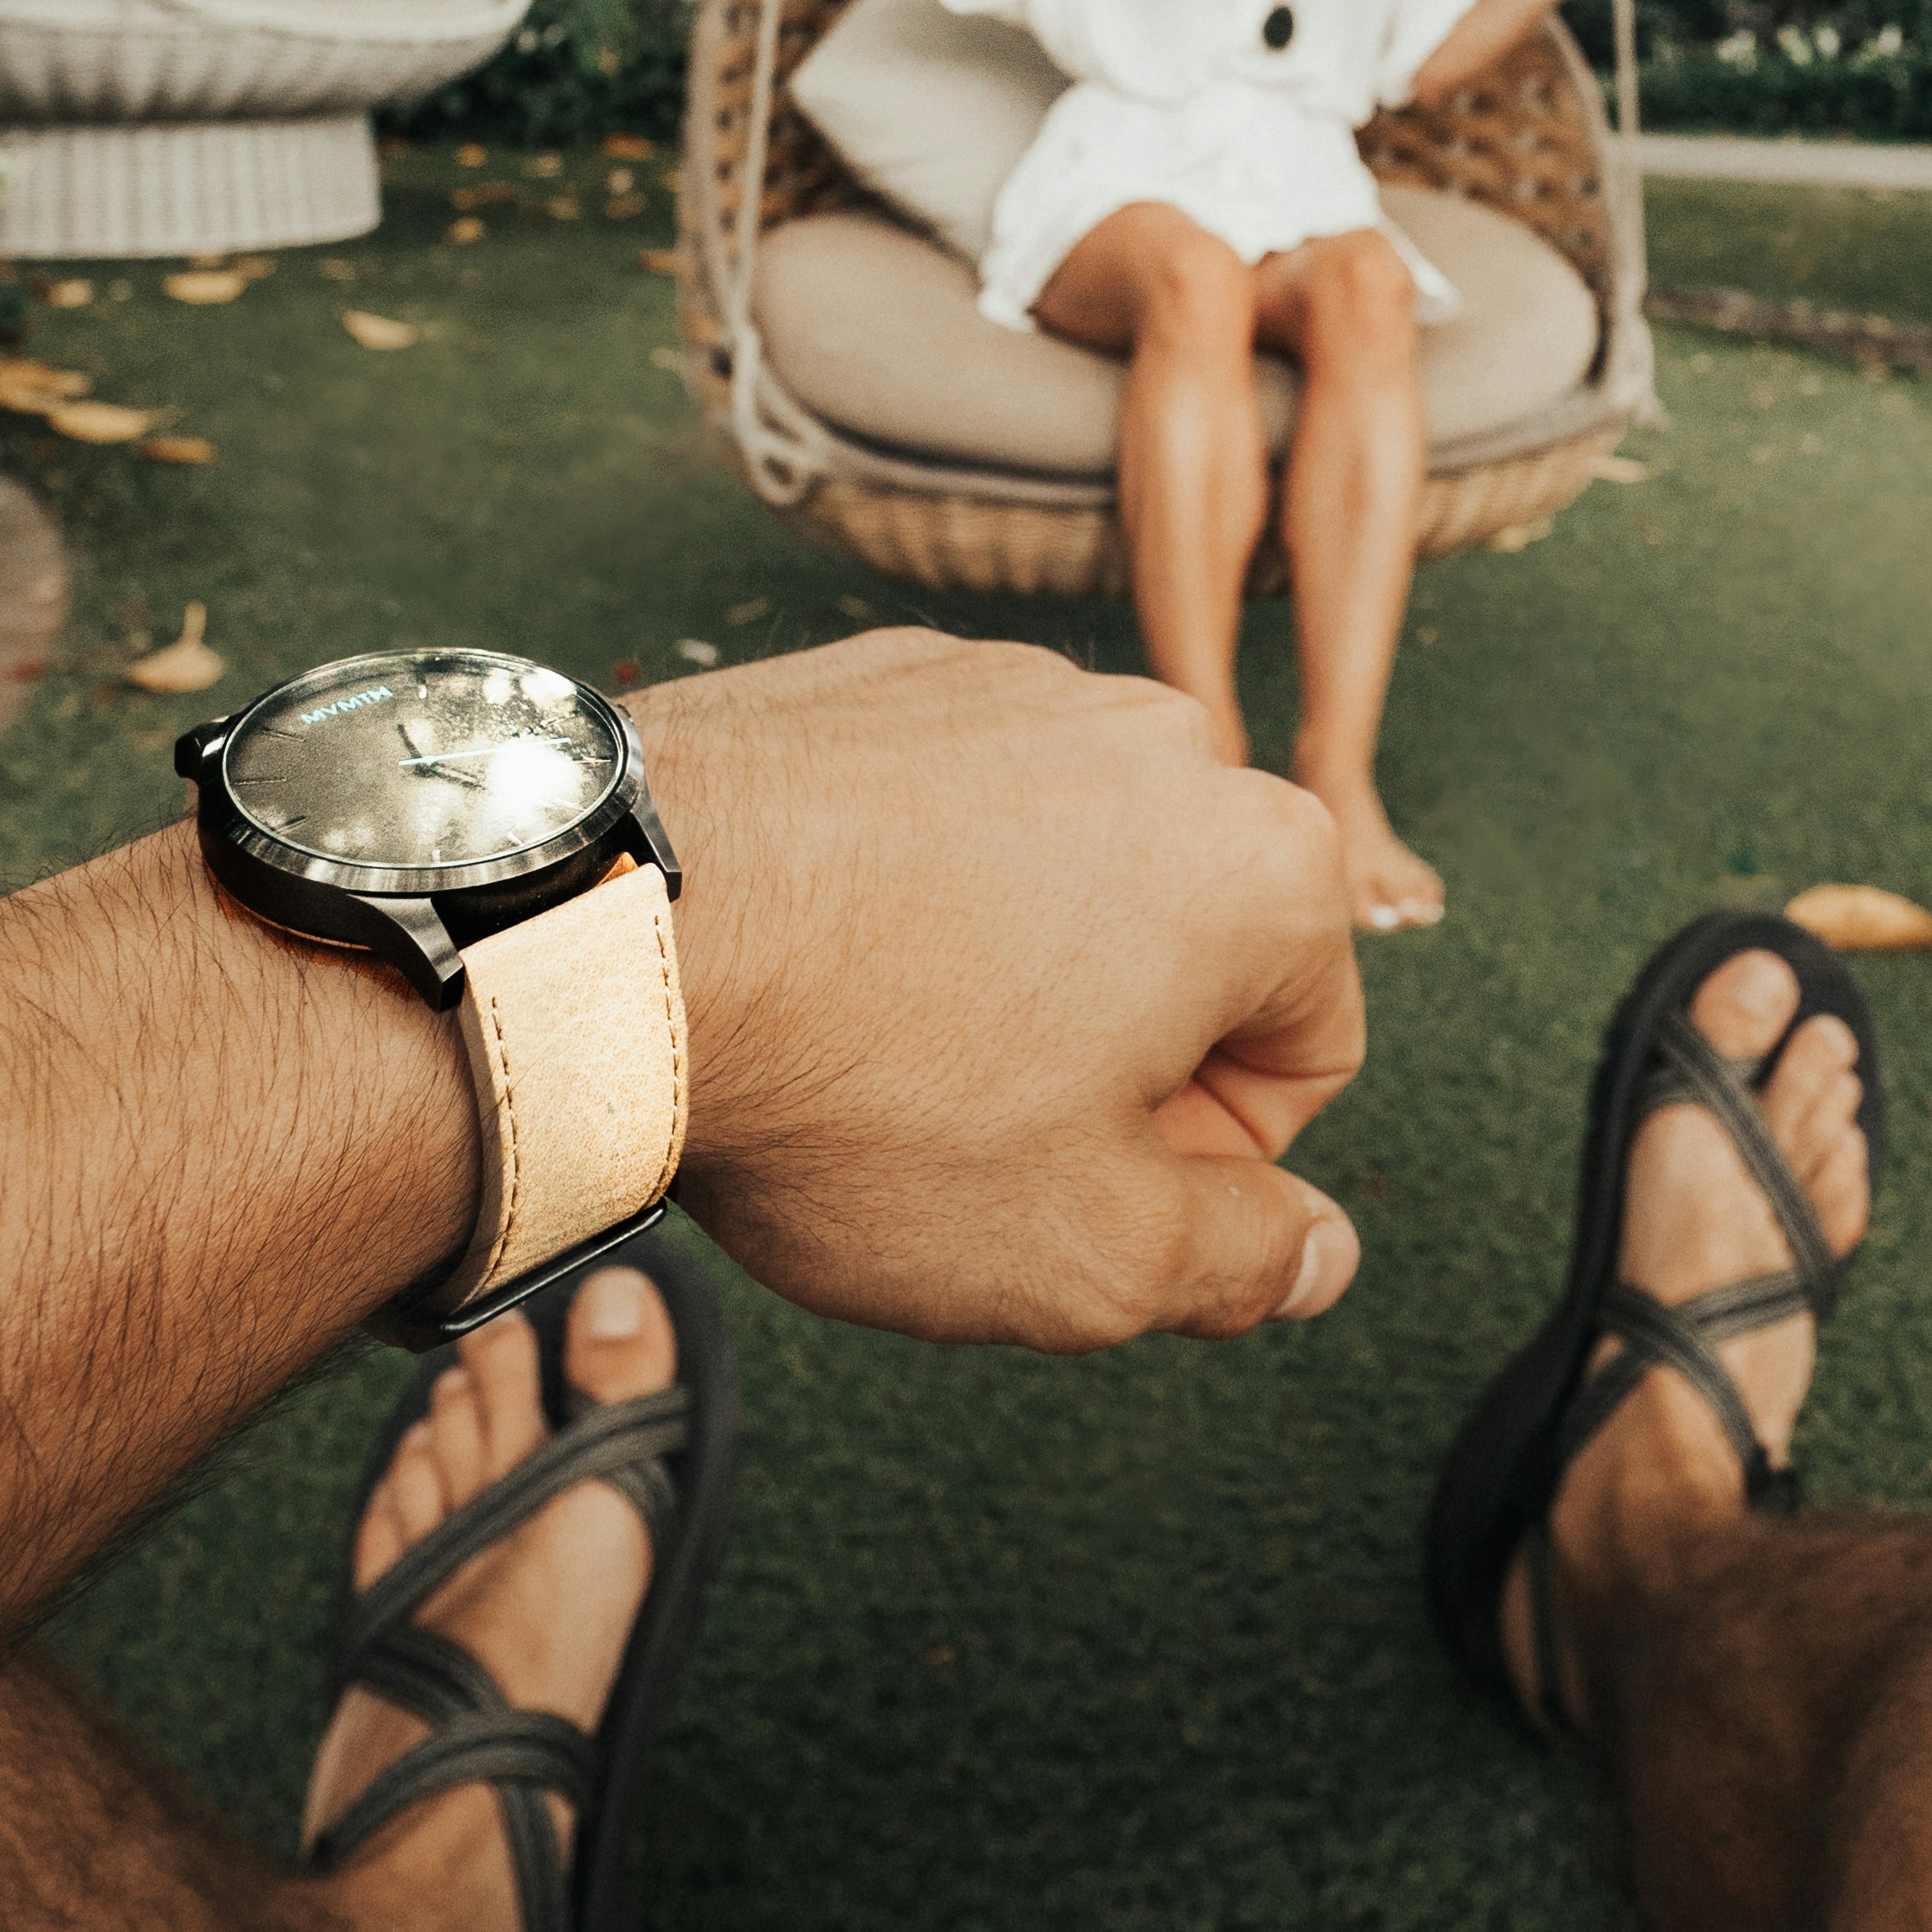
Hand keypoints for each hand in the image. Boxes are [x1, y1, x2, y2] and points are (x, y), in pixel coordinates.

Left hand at [638, 635, 1364, 1349]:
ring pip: (1065, 872)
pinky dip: (906, 884)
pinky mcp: (890, 670)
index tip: (1074, 1185)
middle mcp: (1164, 740)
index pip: (1308, 1051)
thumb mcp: (1084, 1254)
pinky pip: (948, 803)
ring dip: (1007, 966)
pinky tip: (814, 958)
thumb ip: (1241, 1261)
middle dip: (1109, 1053)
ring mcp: (1018, 686)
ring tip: (875, 1042)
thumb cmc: (864, 1096)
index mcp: (1261, 865)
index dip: (1202, 1161)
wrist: (614, 937)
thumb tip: (1317, 1254)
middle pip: (1189, 948)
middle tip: (969, 1130)